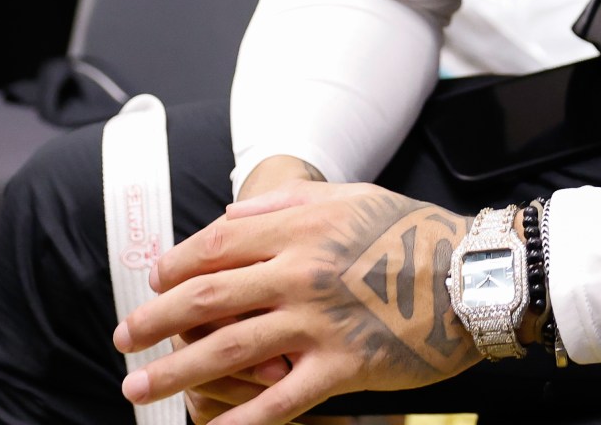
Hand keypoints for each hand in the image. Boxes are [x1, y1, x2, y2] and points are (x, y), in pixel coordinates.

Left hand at [112, 180, 477, 422]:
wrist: (476, 277)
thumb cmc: (413, 235)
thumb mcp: (349, 197)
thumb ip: (287, 202)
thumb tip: (228, 217)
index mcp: (301, 225)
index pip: (215, 245)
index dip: (173, 266)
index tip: (153, 283)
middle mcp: (302, 271)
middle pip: (206, 298)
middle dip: (155, 321)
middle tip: (125, 338)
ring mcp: (320, 321)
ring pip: (227, 350)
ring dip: (174, 373)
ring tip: (138, 388)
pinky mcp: (343, 366)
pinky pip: (279, 402)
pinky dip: (239, 424)